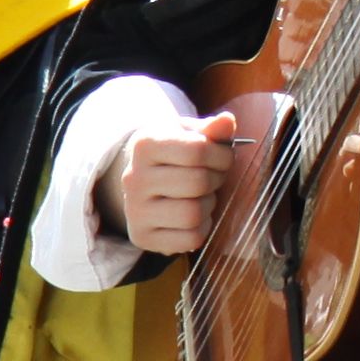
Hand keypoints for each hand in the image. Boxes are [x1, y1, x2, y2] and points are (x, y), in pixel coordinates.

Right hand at [106, 114, 238, 256]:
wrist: (146, 179)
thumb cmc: (176, 153)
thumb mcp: (190, 134)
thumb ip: (211, 129)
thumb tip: (226, 121)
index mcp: (145, 145)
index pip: (197, 151)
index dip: (222, 155)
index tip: (223, 157)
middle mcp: (133, 178)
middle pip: (197, 183)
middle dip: (217, 180)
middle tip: (215, 177)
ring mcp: (134, 210)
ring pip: (193, 213)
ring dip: (209, 205)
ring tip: (202, 196)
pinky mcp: (142, 237)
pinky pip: (189, 239)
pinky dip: (202, 229)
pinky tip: (194, 216)